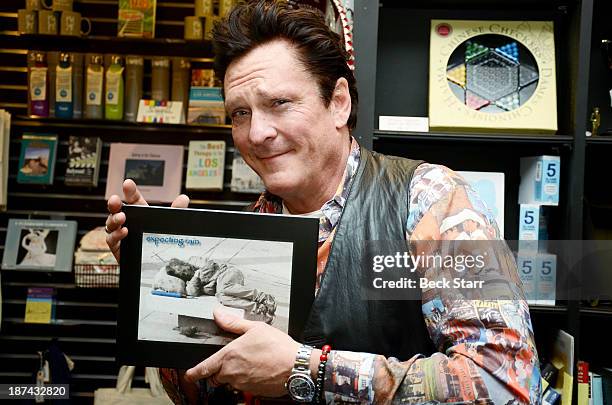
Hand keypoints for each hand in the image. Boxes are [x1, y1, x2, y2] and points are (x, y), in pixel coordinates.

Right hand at [105, 179, 189, 261]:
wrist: (153, 264)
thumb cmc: (159, 241)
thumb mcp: (169, 225)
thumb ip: (175, 211)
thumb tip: (184, 198)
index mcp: (140, 213)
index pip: (133, 199)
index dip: (130, 191)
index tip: (128, 184)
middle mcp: (128, 222)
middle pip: (116, 209)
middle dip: (113, 203)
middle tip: (115, 200)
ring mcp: (120, 234)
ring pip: (110, 224)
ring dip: (114, 219)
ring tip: (122, 217)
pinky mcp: (118, 247)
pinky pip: (111, 239)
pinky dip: (116, 234)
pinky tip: (124, 231)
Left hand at [185, 308, 306, 396]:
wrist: (295, 367)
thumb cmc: (278, 348)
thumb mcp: (255, 328)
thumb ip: (233, 323)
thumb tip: (219, 314)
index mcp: (229, 356)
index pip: (203, 368)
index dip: (193, 372)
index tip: (189, 373)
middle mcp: (232, 373)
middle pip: (216, 376)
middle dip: (218, 371)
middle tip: (230, 361)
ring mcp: (242, 384)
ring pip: (230, 381)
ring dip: (234, 374)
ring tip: (250, 363)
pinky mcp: (252, 391)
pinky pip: (244, 386)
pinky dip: (247, 379)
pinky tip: (258, 369)